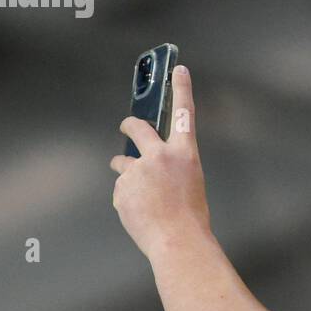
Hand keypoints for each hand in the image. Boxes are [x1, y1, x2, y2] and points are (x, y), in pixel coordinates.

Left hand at [110, 65, 212, 259]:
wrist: (177, 241)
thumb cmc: (190, 216)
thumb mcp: (190, 182)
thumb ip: (171, 166)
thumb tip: (145, 162)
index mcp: (185, 154)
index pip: (184, 114)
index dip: (181, 89)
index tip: (177, 69)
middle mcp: (159, 156)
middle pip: (136, 127)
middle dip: (129, 125)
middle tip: (127, 127)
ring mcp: (138, 172)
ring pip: (122, 164)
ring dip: (126, 172)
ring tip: (142, 196)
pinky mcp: (121, 188)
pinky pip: (120, 188)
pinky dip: (127, 198)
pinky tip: (140, 212)